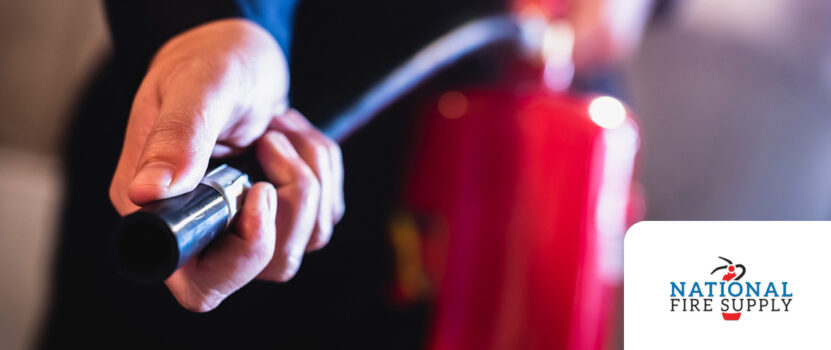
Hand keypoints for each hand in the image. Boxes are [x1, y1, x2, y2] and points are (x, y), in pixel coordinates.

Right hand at [109, 19, 343, 311]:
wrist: (240, 51)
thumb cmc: (210, 61)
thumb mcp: (198, 86)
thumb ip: (177, 137)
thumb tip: (146, 194)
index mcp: (160, 211)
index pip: (200, 283)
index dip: (242, 255)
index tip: (259, 191)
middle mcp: (202, 227)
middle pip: (268, 268)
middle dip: (292, 206)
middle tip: (273, 143)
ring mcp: (247, 225)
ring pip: (306, 243)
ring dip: (308, 178)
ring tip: (278, 131)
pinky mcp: (284, 213)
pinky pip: (324, 216)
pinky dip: (322, 170)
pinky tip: (293, 137)